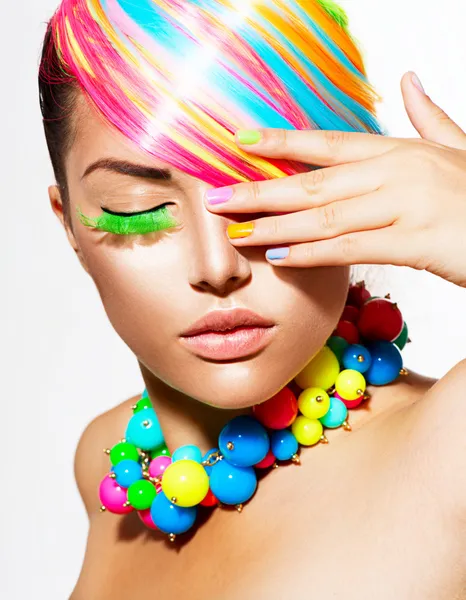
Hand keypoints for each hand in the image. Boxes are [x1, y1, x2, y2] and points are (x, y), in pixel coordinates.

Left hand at [204, 72, 465, 287]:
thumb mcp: (458, 148)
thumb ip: (429, 117)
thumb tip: (409, 80)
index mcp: (399, 150)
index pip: (327, 143)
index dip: (281, 142)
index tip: (239, 142)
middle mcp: (397, 172)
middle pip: (313, 182)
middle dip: (259, 191)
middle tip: (216, 200)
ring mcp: (406, 205)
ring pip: (325, 215)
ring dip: (275, 225)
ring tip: (236, 232)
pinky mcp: (416, 241)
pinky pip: (352, 246)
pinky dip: (312, 252)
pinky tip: (280, 255)